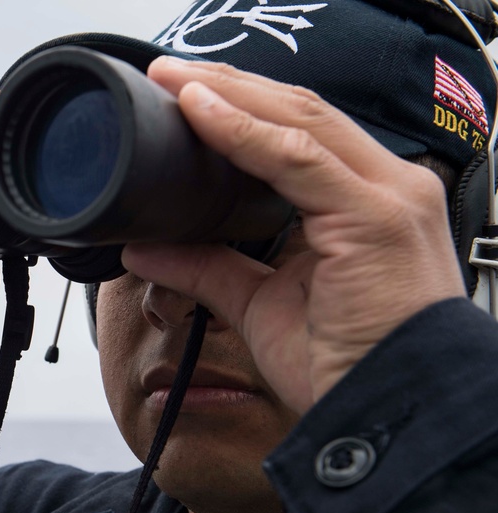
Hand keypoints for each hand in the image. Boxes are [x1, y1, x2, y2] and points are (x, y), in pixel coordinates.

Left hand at [121, 57, 465, 414]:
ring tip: (175, 77)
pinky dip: (243, 131)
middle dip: (231, 85)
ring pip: (300, 121)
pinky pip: (298, 160)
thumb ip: (208, 268)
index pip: (301, 134)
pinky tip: (201, 110)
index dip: (241, 106)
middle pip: (300, 113)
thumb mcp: (260, 306)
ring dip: (230, 93)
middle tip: (170, 71)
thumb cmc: (346, 365)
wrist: (391, 416)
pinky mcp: (374, 217)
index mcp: (365, 202)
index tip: (185, 94)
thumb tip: (146, 246)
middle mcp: (386, 187)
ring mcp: (387, 197)